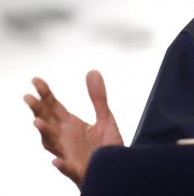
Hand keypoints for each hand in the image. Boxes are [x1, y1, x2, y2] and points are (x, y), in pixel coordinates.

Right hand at [24, 70, 123, 186]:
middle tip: (28, 97)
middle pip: (47, 122)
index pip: (53, 107)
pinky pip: (68, 169)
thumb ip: (98, 97)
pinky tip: (56, 161)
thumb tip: (92, 71)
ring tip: (37, 122)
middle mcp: (65, 138)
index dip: (45, 94)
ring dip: (45, 134)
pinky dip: (61, 166)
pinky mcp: (78, 170)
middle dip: (38, 110)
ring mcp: (69, 154)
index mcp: (70, 125)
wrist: (115, 171)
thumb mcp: (105, 118)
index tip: (35, 80)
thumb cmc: (106, 147)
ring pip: (52, 145)